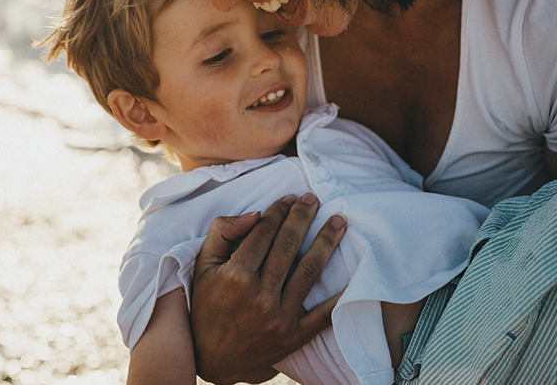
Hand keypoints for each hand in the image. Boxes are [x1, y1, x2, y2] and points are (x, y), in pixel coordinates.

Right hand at [190, 193, 346, 383]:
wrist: (212, 359)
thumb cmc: (206, 306)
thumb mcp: (202, 267)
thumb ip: (223, 233)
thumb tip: (256, 214)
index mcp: (235, 276)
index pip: (264, 232)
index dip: (279, 211)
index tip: (289, 198)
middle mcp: (259, 296)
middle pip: (288, 246)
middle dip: (303, 217)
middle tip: (314, 199)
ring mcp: (279, 317)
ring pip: (309, 271)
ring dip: (327, 242)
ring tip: (339, 222)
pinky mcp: (294, 336)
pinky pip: (324, 314)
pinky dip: (340, 295)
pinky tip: (353, 273)